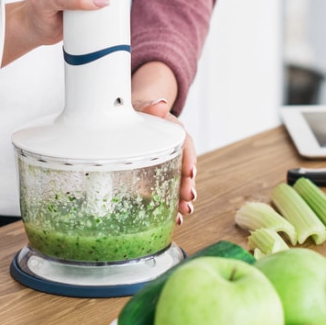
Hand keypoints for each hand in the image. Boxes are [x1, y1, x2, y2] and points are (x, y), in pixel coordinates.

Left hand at [132, 62, 196, 223]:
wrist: (135, 117)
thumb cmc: (140, 113)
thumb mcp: (142, 107)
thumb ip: (150, 107)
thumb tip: (160, 104)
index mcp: (174, 132)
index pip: (186, 144)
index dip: (189, 158)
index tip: (190, 171)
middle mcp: (174, 151)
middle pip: (185, 168)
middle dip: (188, 184)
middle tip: (188, 197)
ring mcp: (166, 166)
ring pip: (178, 184)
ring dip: (182, 200)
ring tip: (183, 213)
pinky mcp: (156, 178)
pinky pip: (165, 193)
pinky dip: (169, 207)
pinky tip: (172, 220)